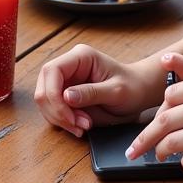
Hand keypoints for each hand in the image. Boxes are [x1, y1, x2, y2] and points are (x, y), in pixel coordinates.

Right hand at [33, 43, 162, 137]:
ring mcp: (66, 79)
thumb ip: (91, 93)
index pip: (51, 71)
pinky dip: (62, 121)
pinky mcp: (66, 93)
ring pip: (45, 100)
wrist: (139, 93)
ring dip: (60, 118)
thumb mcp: (116, 92)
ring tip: (83, 126)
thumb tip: (66, 96)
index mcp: (80, 57)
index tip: (69, 117)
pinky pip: (53, 109)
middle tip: (78, 126)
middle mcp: (69, 65)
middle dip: (57, 111)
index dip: (53, 96)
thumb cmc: (132, 88)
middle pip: (44, 87)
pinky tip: (80, 125)